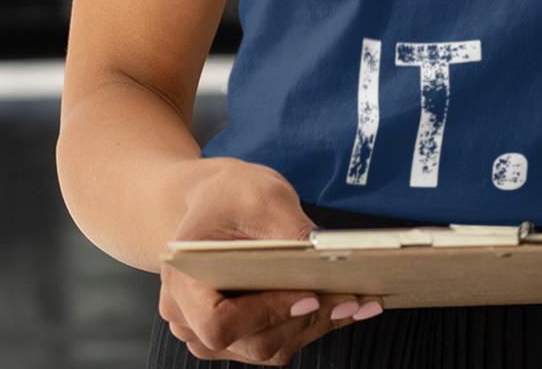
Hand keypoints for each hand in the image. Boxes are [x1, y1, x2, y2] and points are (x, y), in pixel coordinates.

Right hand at [158, 160, 381, 364]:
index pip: (219, 323)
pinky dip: (310, 324)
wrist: (214, 200)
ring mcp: (208, 335)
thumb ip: (291, 232)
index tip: (309, 294)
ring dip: (317, 326)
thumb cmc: (230, 194)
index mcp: (181, 281)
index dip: (266, 314)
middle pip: (251, 341)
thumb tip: (331, 262)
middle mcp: (187, 318)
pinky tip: (343, 304)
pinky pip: (275, 340)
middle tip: (354, 298)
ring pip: (268, 347)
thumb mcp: (262, 197)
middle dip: (308, 320)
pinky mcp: (236, 336)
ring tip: (360, 302)